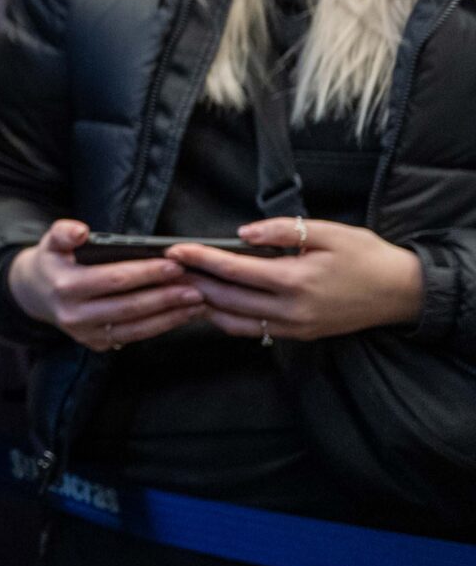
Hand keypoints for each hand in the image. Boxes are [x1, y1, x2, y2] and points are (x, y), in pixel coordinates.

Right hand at [7, 219, 207, 349]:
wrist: (35, 294)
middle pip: (129, 306)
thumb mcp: (51, 241)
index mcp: (65, 286)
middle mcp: (74, 315)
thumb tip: (81, 231)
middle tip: (195, 287)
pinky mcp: (96, 345)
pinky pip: (134, 336)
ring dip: (170, 316)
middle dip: (165, 297)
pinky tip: (180, 315)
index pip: (113, 279)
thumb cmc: (53, 261)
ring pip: (136, 327)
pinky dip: (160, 326)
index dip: (146, 273)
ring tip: (196, 303)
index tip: (175, 265)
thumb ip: (63, 232)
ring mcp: (86, 334)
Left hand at [173, 218, 424, 343]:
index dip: (199, 260)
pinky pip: (254, 331)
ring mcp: (295, 327)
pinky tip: (212, 304)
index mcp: (295, 281)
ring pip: (235, 321)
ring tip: (179, 286)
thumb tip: (241, 234)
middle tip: (164, 269)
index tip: (174, 249)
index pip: (233, 271)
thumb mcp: (327, 232)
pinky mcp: (300, 335)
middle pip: (226, 299)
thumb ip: (281, 231)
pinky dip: (227, 319)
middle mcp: (291, 310)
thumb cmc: (365, 256)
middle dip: (192, 282)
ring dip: (204, 304)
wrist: (402, 292)